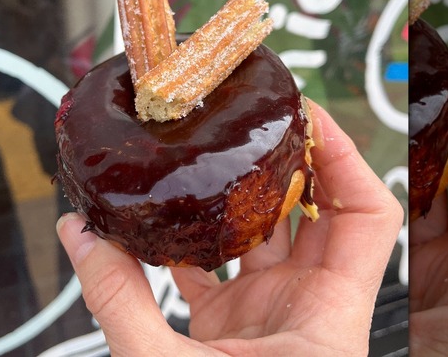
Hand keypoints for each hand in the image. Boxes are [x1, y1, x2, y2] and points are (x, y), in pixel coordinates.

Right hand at [56, 100, 403, 355]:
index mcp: (326, 315)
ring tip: (208, 158)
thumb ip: (119, 302)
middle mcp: (311, 309)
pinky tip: (164, 226)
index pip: (367, 213)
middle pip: (320, 213)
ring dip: (241, 200)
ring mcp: (276, 319)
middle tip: (252, 121)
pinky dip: (198, 246)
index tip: (310, 115)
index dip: (348, 157)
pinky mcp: (239, 332)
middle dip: (288, 163)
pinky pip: (225, 273)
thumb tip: (80, 237)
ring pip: (270, 238)